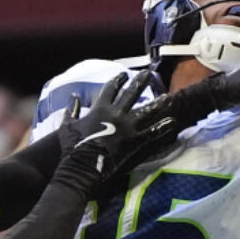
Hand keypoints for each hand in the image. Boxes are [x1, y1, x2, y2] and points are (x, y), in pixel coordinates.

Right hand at [58, 70, 178, 180]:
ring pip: (146, 111)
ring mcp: (126, 127)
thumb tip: (74, 97)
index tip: (124, 73)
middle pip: (131, 93)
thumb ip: (71, 110)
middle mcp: (116, 113)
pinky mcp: (133, 141)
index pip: (111, 88)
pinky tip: (173, 122)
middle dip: (140, 82)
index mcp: (100, 108)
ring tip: (167, 96)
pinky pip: (151, 133)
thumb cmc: (72, 147)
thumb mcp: (66, 125)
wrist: (81, 165)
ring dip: (157, 103)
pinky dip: (163, 127)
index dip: (118, 79)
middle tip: (148, 73)